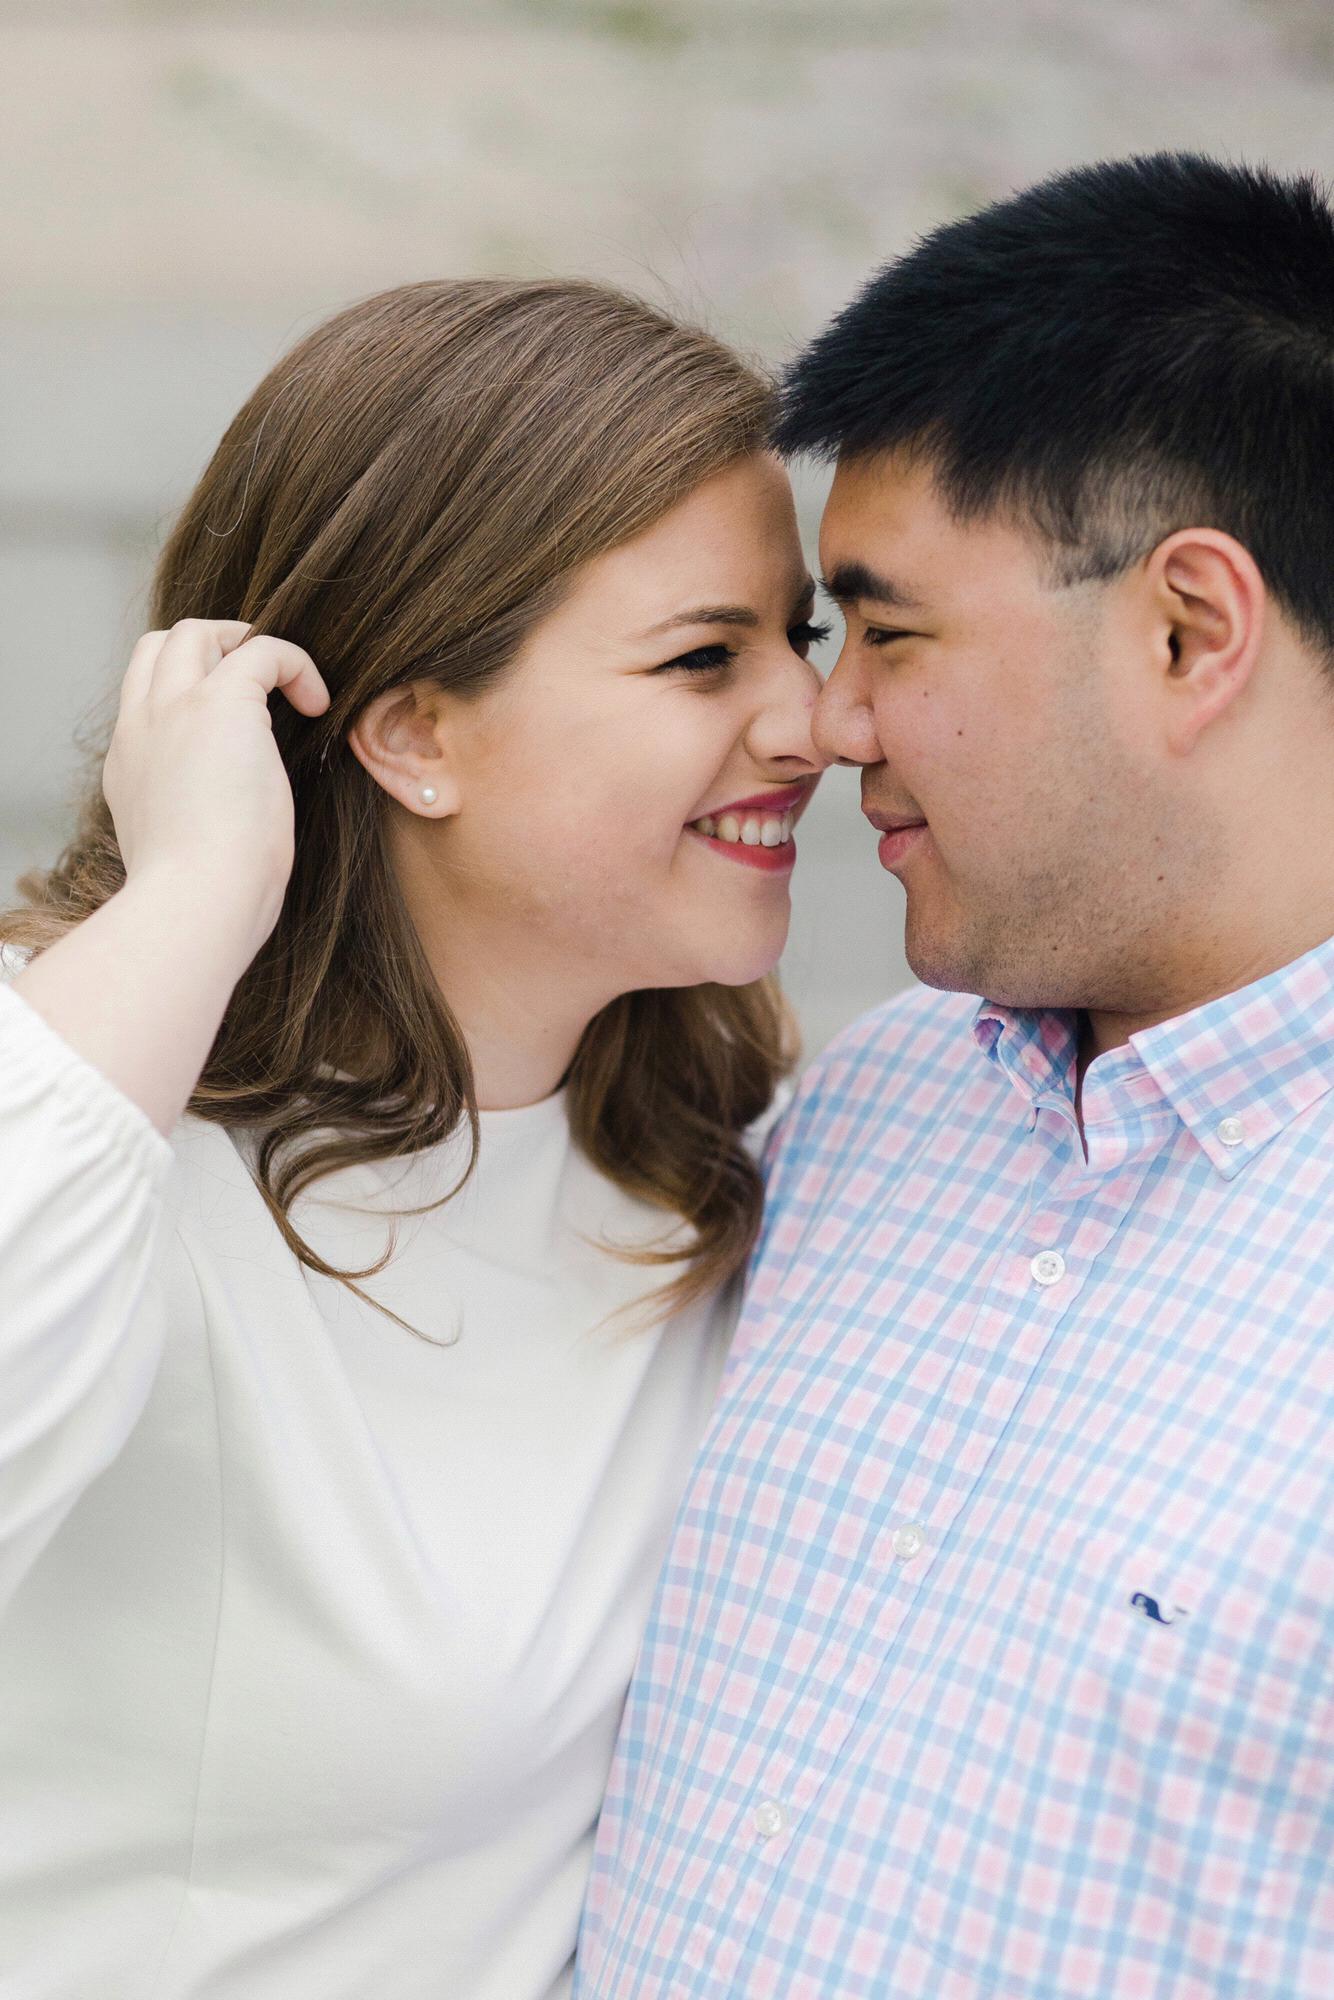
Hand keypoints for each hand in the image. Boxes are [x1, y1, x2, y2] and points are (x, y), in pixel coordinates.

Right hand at [101, 619, 330, 964]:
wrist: (193, 905)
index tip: (235, 731)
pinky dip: (294, 663)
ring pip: (194, 632)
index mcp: (130, 768)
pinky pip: (262, 650)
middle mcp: (141, 730)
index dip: (188, 696)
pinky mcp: (220, 705)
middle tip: (261, 682)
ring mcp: (174, 711)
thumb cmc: (202, 903)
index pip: (146, 702)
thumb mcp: (181, 854)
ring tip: (290, 683)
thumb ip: (195, 825)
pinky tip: (318, 704)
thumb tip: (231, 828)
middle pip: (158, 648)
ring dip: (245, 643)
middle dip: (210, 649)